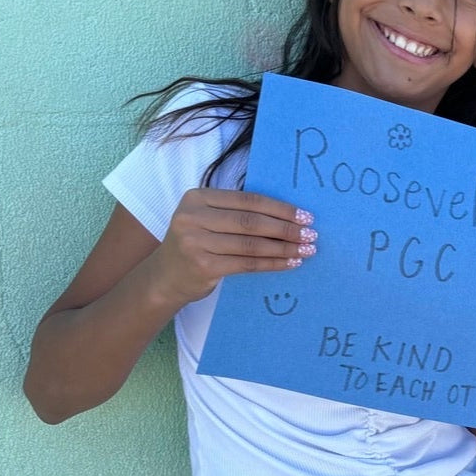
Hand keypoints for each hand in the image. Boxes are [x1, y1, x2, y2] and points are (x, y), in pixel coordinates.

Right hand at [151, 188, 316, 306]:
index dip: (280, 208)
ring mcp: (196, 242)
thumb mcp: (207, 219)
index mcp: (198, 197)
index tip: (304, 216)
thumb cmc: (196, 244)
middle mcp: (193, 217)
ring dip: (284, 248)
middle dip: (286, 229)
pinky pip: (247, 263)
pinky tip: (290, 263)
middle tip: (311, 234)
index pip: (248, 200)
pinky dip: (273, 263)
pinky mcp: (204, 266)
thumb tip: (288, 215)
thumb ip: (236, 212)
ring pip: (251, 244)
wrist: (165, 277)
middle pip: (252, 222)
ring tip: (306, 250)